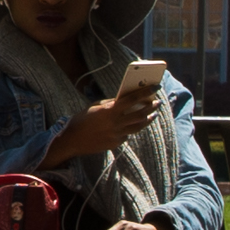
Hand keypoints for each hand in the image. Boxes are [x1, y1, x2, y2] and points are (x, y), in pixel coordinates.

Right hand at [44, 84, 161, 162]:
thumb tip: (126, 100)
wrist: (72, 139)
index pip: (133, 99)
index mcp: (110, 110)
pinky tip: (133, 125)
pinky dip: (131, 128)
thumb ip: (112, 104)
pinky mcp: (116, 143)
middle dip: (151, 107)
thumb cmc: (82, 119)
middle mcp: (116, 123)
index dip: (146, 92)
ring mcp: (117, 135)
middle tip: (157, 102)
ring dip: (147, 119)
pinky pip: (127, 134)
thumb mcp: (96, 107)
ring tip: (153, 114)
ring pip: (138, 126)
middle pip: (140, 114)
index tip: (156, 86)